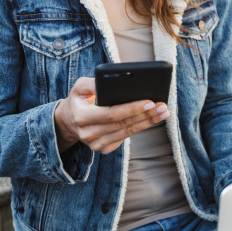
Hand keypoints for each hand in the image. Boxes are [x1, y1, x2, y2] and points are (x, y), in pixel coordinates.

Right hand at [54, 77, 168, 154]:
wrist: (68, 121)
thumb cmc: (78, 100)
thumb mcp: (79, 87)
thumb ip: (92, 83)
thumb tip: (109, 81)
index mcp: (81, 116)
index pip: (111, 113)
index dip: (132, 108)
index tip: (150, 102)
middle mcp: (88, 134)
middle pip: (123, 124)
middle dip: (145, 115)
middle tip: (163, 106)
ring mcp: (95, 144)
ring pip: (127, 132)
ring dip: (147, 123)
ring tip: (162, 112)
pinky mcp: (103, 149)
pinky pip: (124, 138)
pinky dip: (139, 128)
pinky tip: (151, 120)